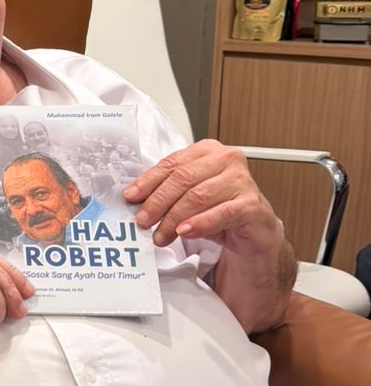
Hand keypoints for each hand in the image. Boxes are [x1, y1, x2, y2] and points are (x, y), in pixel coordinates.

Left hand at [124, 140, 281, 256]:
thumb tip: (137, 200)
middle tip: (143, 220)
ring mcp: (242, 180)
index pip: (172, 164)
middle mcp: (227, 160)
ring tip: (160, 235)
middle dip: (158, 202)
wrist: (254, 229)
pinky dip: (200, 223)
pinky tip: (185, 232)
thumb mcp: (189, 196)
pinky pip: (222, 213)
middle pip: (183, 179)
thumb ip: (168, 192)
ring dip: (174, 218)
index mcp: (207, 151)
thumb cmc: (219, 208)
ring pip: (199, 196)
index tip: (131, 196)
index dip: (148, 181)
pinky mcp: (252, 204)